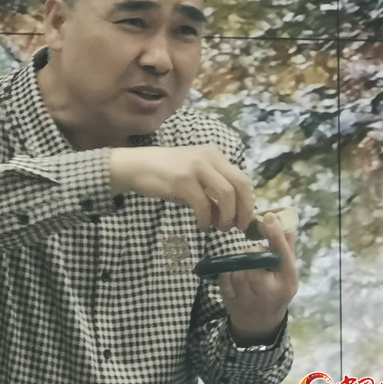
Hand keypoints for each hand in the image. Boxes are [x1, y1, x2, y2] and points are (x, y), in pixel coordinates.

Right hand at [109, 145, 253, 232]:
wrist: (135, 166)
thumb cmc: (164, 174)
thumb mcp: (193, 178)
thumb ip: (211, 192)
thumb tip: (228, 215)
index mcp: (215, 155)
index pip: (242, 178)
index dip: (247, 202)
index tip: (243, 219)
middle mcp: (209, 157)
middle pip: (239, 185)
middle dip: (242, 210)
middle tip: (237, 227)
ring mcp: (195, 167)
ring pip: (225, 194)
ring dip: (226, 215)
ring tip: (220, 228)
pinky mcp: (182, 180)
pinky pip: (203, 204)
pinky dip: (206, 219)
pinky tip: (202, 225)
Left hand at [218, 211, 298, 338]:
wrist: (260, 323)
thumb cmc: (276, 290)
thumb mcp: (287, 272)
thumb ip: (285, 247)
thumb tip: (282, 219)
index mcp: (288, 281)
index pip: (282, 255)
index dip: (275, 235)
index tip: (268, 217)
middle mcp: (270, 291)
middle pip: (254, 261)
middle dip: (251, 253)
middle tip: (253, 254)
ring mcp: (249, 298)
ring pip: (237, 268)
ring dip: (237, 261)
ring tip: (244, 264)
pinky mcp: (231, 300)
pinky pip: (224, 277)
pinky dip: (227, 271)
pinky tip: (234, 273)